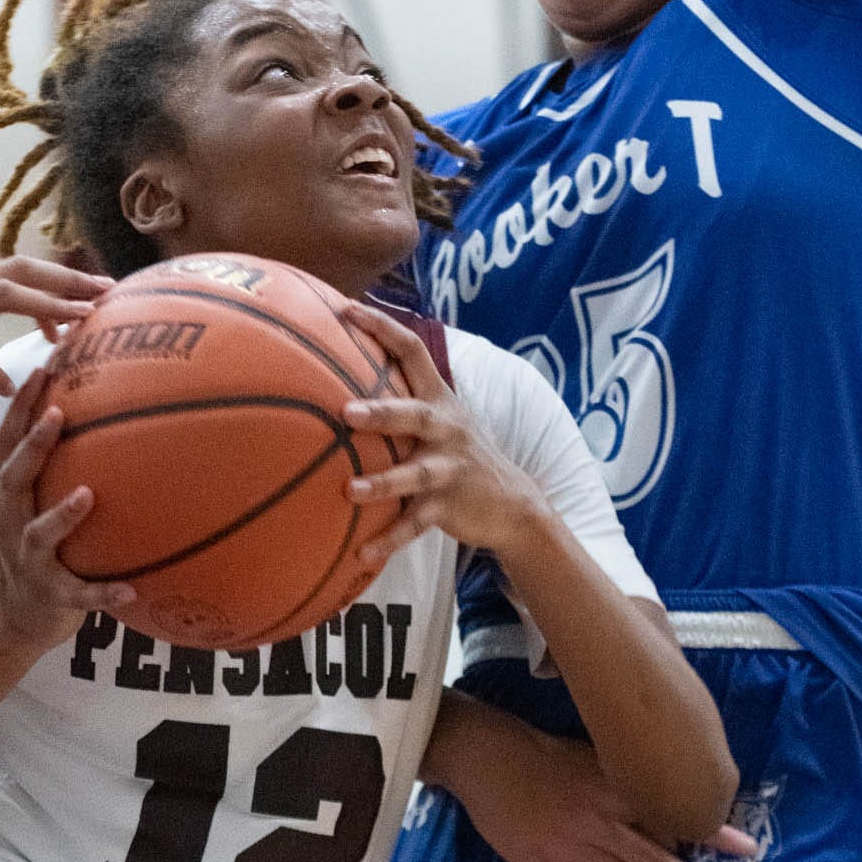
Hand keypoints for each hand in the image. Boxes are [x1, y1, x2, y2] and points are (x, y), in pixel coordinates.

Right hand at [0, 366, 133, 653]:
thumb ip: (59, 467)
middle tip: (58, 413)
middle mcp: (12, 523)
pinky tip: (131, 590)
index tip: (40, 369)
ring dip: (61, 514)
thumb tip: (110, 415)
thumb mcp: (38, 505)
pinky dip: (102, 593)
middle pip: (14, 478)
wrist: (15, 618)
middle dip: (32, 444)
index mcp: (11, 498)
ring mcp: (29, 560)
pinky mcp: (52, 596)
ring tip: (86, 494)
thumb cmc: (39, 548)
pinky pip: (78, 594)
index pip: (7, 444)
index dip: (18, 407)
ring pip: (40, 535)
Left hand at [341, 303, 547, 566]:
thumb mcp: (445, 418)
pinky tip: (361, 554)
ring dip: (382, 483)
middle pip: (413, 414)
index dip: (381, 327)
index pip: (412, 351)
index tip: (346, 307)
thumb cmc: (462, 454)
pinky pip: (415, 525)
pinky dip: (389, 540)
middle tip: (346, 412)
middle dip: (382, 413)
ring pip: (414, 475)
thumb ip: (406, 395)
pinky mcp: (449, 506)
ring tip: (351, 490)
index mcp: (440, 400)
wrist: (515, 504)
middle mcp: (446, 429)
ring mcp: (448, 469)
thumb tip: (350, 367)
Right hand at [435, 703, 752, 861]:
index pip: (670, 815)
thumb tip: (666, 792)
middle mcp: (597, 821)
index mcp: (613, 790)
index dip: (708, 832)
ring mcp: (569, 846)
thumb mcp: (591, 755)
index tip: (746, 848)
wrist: (488, 758)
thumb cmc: (542, 753)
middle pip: (653, 856)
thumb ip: (625, 778)